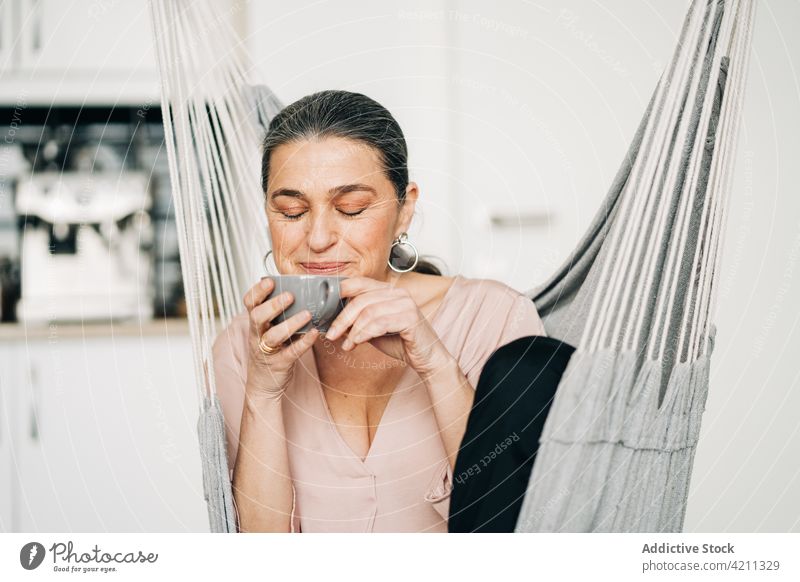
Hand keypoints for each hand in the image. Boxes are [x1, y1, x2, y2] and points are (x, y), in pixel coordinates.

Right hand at [243, 277, 319, 401]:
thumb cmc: (271, 352)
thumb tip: (304, 292)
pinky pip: (290, 353)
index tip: (269, 280)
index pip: (249, 303)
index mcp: (255, 324)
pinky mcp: (279, 364)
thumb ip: (280, 315)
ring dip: (290, 324)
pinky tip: (315, 334)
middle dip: (272, 305)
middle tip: (290, 295)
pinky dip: (303, 343)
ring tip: (307, 314)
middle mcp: (257, 335)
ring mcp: (266, 351)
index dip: (256, 291)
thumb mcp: (269, 331)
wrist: (263, 386)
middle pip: (257, 317)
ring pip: (272, 336)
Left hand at [323, 276, 452, 376]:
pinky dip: (364, 334)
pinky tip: (357, 344)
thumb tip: (333, 321)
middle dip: (342, 318)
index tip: (324, 307)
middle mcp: (398, 292)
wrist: (427, 358)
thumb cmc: (401, 342)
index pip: (360, 283)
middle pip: (361, 299)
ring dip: (352, 330)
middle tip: (331, 334)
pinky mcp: (410, 317)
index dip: (340, 291)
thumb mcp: (374, 330)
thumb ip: (358, 322)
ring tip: (346, 344)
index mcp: (389, 291)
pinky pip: (379, 323)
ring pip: (368, 312)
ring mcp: (406, 303)